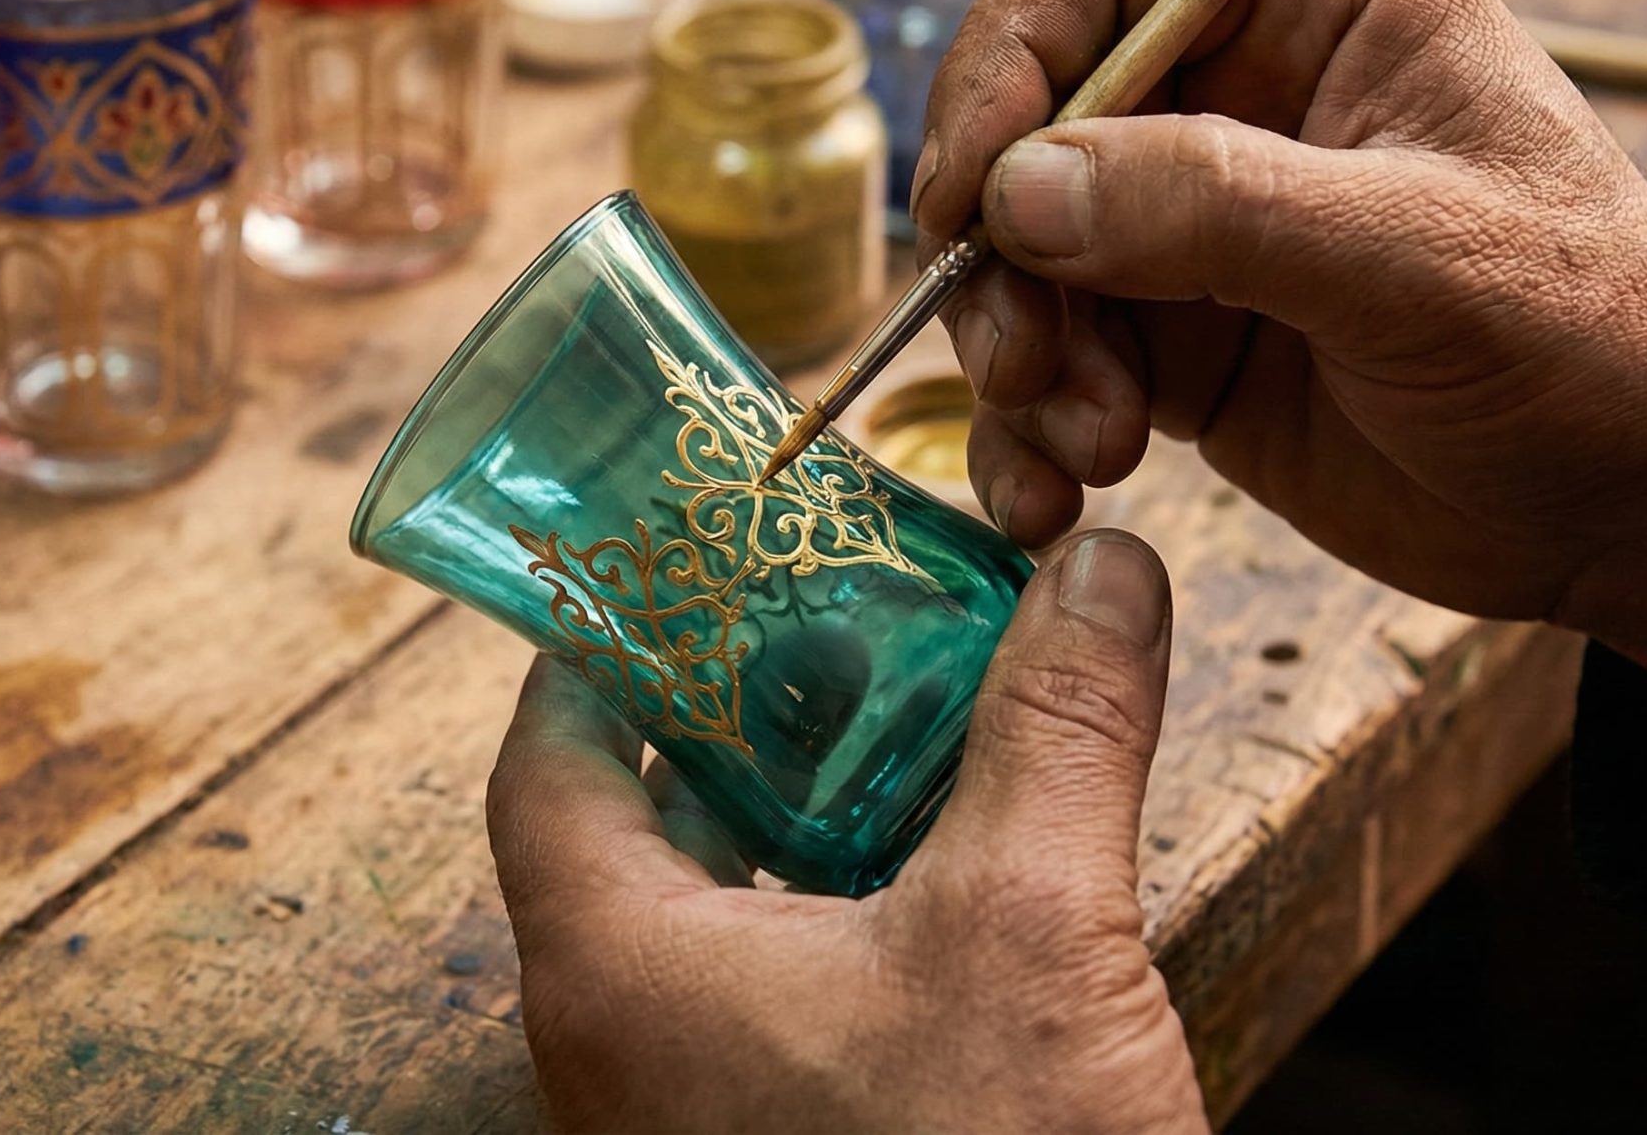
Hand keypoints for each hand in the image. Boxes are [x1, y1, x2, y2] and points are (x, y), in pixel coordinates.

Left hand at [488, 531, 1204, 1134]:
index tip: (644, 573)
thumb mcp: (1034, 931)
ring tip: (884, 736)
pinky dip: (822, 925)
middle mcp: (620, 1047)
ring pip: (701, 928)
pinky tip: (932, 894)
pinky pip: (757, 1010)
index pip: (544, 764)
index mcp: (620, 968)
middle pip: (625, 837)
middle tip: (803, 634)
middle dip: (718, 725)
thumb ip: (1058, 734)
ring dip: (783, 827)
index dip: (588, 651)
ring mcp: (685, 1119)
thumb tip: (1102, 568)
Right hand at [916, 0, 1646, 720]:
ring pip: (1017, 257)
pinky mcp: (1175, 338)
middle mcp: (1235, 87)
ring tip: (1085, 447)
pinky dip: (1027, 432)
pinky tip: (1054, 497)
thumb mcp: (1413, 259)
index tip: (969, 199)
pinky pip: (1047, 364)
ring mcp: (1194, 219)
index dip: (1003, 68)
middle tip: (1025, 365)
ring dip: (1015, 359)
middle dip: (1002, 252)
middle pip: (1024, 122)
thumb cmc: (1586, 341)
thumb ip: (1212, 206)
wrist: (1642, 509)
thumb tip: (1015, 192)